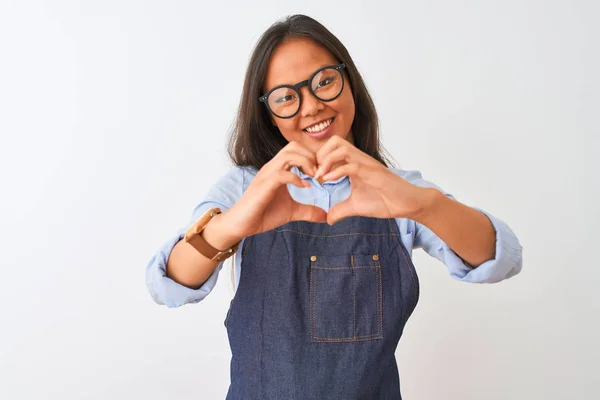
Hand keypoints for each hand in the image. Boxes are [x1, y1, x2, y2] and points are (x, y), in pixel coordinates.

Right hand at [227, 141, 327, 237]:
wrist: (242, 224)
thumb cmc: (263, 214)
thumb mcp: (292, 212)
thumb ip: (308, 211)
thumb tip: (326, 216)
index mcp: (278, 169)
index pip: (297, 149)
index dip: (313, 158)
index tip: (322, 173)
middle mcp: (272, 167)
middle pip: (294, 146)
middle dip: (311, 157)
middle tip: (320, 174)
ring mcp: (267, 174)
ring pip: (288, 154)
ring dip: (306, 163)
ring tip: (314, 178)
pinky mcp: (264, 185)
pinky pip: (282, 173)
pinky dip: (297, 178)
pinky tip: (305, 187)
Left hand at [314, 136, 430, 224]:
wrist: (408, 204)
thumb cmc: (385, 201)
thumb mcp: (356, 206)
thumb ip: (340, 210)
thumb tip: (328, 219)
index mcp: (355, 163)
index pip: (332, 149)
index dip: (319, 159)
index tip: (312, 176)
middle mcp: (360, 159)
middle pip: (335, 141)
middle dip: (320, 155)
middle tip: (314, 174)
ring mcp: (367, 164)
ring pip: (341, 148)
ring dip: (326, 161)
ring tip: (320, 177)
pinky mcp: (373, 172)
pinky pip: (351, 165)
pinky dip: (336, 171)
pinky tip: (327, 181)